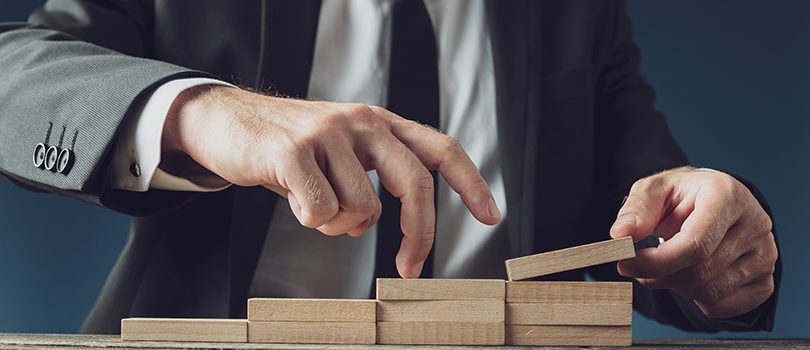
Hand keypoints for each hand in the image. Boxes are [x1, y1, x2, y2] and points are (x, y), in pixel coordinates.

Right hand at [162, 85, 500, 277]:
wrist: (227, 122)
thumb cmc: (289, 147)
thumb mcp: (340, 154)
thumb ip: (370, 179)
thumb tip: (379, 225)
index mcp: (378, 122)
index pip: (439, 148)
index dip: (470, 183)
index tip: (490, 217)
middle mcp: (361, 122)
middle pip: (415, 182)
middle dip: (419, 233)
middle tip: (409, 268)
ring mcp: (328, 134)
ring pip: (362, 209)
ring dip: (339, 225)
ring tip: (313, 205)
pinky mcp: (293, 151)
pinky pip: (321, 212)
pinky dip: (310, 221)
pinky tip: (292, 198)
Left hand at [610, 167, 776, 318]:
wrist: (711, 203)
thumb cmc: (680, 197)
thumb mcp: (653, 191)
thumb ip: (636, 211)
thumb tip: (621, 234)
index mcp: (727, 195)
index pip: (695, 244)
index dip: (655, 261)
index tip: (626, 263)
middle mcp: (755, 223)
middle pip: (700, 272)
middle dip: (659, 275)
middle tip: (638, 266)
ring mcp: (765, 254)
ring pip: (710, 292)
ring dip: (675, 286)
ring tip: (666, 265)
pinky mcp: (766, 279)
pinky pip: (724, 306)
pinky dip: (697, 299)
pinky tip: (688, 276)